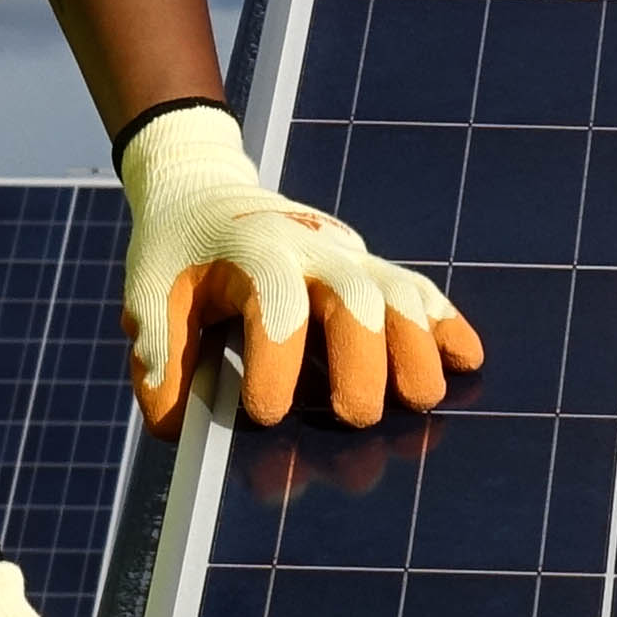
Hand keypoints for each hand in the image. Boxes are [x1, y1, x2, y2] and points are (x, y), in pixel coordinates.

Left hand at [116, 104, 479, 432]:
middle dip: (364, 359)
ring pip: (396, 292)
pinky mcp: (366, 263)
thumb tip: (174, 429)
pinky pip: (416, 288)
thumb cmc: (175, 249)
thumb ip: (159, 357)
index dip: (276, 363)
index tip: (264, 415)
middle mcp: (310, 246)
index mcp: (253, 249)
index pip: (277, 303)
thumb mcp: (148, 293)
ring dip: (417, 345)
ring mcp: (346, 252)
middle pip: (355, 295)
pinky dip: (444, 321)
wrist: (203, 188)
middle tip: (357, 418)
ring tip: (424, 398)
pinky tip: (468, 358)